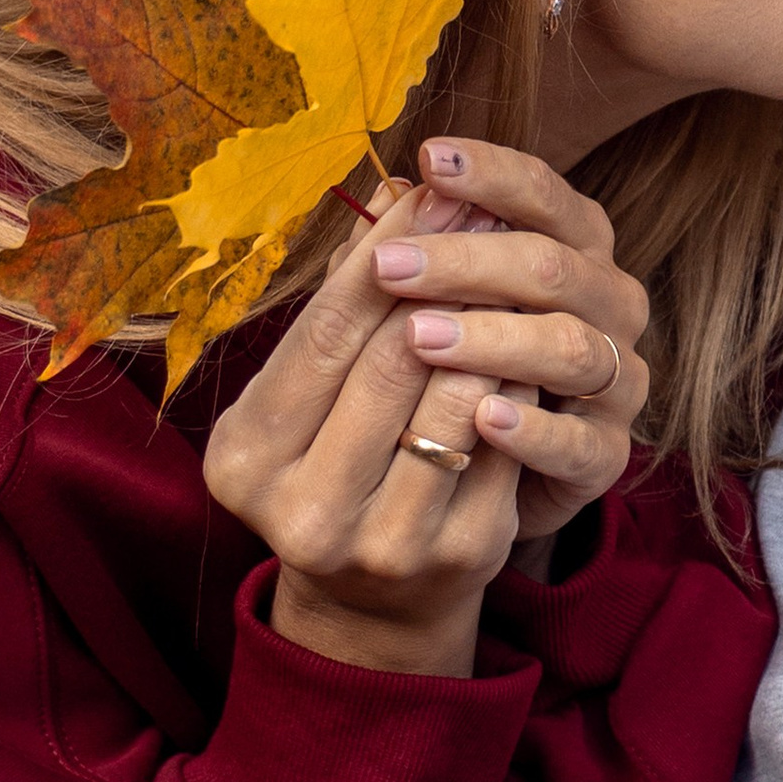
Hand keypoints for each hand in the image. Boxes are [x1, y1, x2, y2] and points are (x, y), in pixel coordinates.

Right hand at [200, 139, 649, 677]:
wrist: (369, 600)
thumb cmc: (332, 464)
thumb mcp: (301, 398)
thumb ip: (341, 309)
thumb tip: (400, 189)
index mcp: (247, 457)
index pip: (323, 333)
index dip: (382, 249)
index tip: (431, 181)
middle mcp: (306, 510)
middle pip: (389, 362)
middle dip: (445, 270)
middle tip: (488, 202)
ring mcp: (386, 542)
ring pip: (454, 402)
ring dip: (491, 322)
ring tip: (515, 261)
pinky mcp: (460, 555)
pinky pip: (504, 446)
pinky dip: (521, 384)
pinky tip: (535, 337)